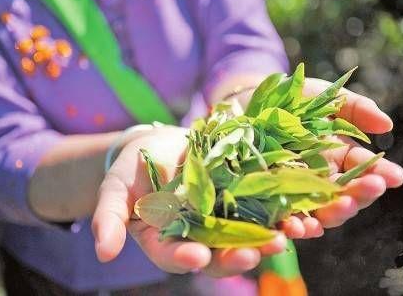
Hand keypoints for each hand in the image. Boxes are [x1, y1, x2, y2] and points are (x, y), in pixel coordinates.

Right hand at [91, 127, 317, 277]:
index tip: (196, 256)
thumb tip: (102, 253)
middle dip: (236, 255)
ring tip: (287, 234)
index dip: (185, 257)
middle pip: (218, 253)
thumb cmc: (132, 169)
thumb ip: (110, 219)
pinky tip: (300, 212)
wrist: (159, 146)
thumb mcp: (115, 189)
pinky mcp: (243, 198)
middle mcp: (199, 236)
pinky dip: (281, 212)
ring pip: (247, 235)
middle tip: (254, 253)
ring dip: (267, 237)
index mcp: (167, 241)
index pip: (175, 255)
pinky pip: (263, 209)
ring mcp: (224, 219)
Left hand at [278, 78, 402, 235]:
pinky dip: (296, 226)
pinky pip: (286, 219)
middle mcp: (324, 180)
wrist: (250, 103)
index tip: (395, 176)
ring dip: (333, 214)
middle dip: (361, 194)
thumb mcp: (327, 97)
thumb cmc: (295, 100)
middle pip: (347, 197)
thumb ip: (356, 109)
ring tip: (342, 207)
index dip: (381, 174)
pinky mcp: (272, 201)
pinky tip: (301, 227)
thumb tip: (387, 125)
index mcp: (341, 158)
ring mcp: (299, 192)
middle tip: (372, 188)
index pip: (366, 170)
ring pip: (322, 213)